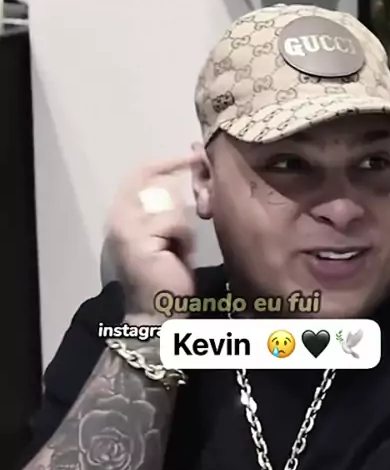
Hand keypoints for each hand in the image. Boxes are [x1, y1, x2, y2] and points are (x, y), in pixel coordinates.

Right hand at [106, 153, 200, 318]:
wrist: (157, 312)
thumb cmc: (165, 276)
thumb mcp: (166, 236)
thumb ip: (167, 210)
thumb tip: (188, 182)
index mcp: (122, 214)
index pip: (140, 174)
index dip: (166, 163)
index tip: (191, 157)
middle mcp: (118, 217)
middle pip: (157, 185)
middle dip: (181, 200)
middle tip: (190, 223)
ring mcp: (126, 229)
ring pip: (170, 205)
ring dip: (183, 229)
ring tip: (179, 251)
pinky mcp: (139, 241)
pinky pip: (174, 222)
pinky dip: (184, 240)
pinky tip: (179, 257)